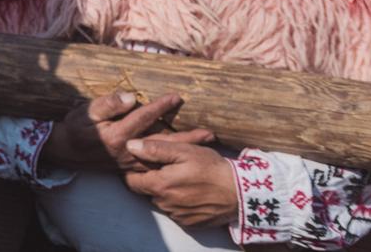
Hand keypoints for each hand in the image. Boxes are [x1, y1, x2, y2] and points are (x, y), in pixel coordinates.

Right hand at [41, 92, 212, 171]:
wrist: (68, 151)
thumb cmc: (78, 126)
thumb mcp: (87, 111)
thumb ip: (108, 103)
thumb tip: (131, 97)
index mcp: (118, 135)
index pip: (144, 117)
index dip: (160, 106)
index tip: (176, 96)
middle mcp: (129, 150)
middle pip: (164, 142)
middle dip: (187, 137)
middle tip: (209, 132)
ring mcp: (132, 161)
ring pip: (164, 156)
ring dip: (186, 150)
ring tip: (205, 144)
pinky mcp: (133, 167)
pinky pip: (158, 163)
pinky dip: (174, 159)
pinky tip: (186, 156)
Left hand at [123, 140, 238, 227]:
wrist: (241, 193)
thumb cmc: (212, 168)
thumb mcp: (184, 151)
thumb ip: (155, 149)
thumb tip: (129, 145)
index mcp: (160, 185)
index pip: (131, 181)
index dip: (133, 171)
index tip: (142, 164)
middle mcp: (165, 204)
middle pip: (146, 191)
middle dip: (151, 181)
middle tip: (167, 169)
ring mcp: (177, 216)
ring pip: (161, 202)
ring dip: (166, 192)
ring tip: (182, 180)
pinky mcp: (190, 224)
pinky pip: (176, 212)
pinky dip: (179, 203)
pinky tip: (191, 193)